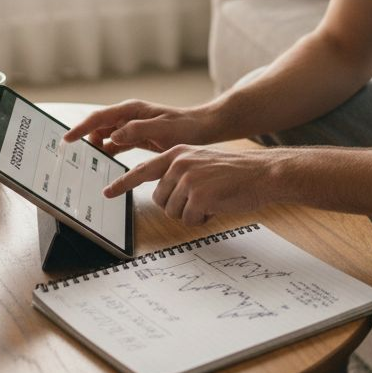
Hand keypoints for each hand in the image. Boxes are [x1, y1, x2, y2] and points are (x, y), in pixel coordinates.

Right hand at [62, 100, 213, 155]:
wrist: (201, 128)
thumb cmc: (184, 126)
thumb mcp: (162, 129)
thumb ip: (137, 131)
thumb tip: (113, 136)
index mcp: (131, 110)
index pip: (99, 118)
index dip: (81, 128)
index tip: (67, 139)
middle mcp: (128, 116)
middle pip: (98, 127)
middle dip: (85, 139)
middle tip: (76, 156)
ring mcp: (131, 126)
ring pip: (105, 136)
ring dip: (96, 147)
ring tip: (85, 161)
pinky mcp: (136, 137)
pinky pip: (116, 144)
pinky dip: (108, 152)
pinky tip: (102, 163)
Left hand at [103, 146, 275, 226]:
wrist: (263, 173)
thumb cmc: (236, 173)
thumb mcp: (202, 163)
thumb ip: (180, 172)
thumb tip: (164, 194)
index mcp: (177, 153)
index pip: (142, 170)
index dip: (123, 183)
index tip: (107, 192)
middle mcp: (178, 163)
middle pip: (159, 199)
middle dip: (177, 206)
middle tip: (200, 200)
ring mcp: (187, 178)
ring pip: (173, 211)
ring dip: (192, 213)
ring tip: (212, 199)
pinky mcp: (198, 195)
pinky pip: (190, 219)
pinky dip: (203, 218)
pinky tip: (217, 206)